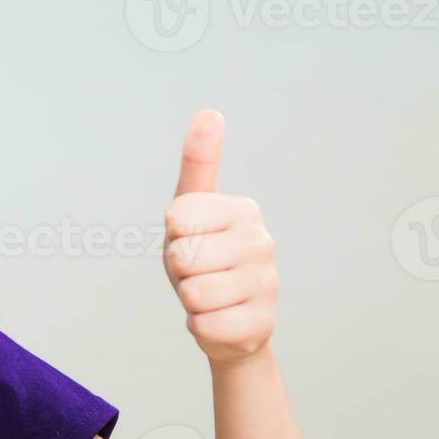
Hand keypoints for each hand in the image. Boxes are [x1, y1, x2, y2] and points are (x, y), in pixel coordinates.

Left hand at [163, 110, 278, 364]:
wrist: (231, 319)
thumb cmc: (202, 257)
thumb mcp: (190, 210)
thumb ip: (198, 164)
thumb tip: (209, 112)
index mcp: (241, 210)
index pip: (178, 217)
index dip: (172, 235)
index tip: (188, 239)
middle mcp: (261, 241)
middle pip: (182, 257)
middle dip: (178, 271)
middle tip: (197, 272)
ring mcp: (266, 283)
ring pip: (194, 293)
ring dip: (190, 300)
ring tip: (208, 295)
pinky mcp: (261, 323)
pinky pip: (204, 325)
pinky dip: (200, 327)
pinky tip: (219, 319)